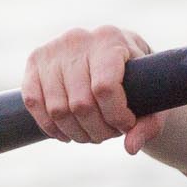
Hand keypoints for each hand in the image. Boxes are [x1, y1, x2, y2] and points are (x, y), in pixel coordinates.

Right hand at [22, 26, 163, 152]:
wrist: (117, 55)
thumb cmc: (139, 77)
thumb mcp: (153, 95)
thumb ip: (150, 123)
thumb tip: (130, 148)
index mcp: (110, 39)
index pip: (105, 87)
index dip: (116, 115)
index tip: (126, 125)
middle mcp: (78, 39)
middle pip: (81, 103)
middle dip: (98, 129)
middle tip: (109, 134)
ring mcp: (52, 50)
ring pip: (57, 108)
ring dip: (76, 132)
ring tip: (92, 134)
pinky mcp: (33, 62)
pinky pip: (33, 103)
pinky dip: (50, 126)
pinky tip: (67, 134)